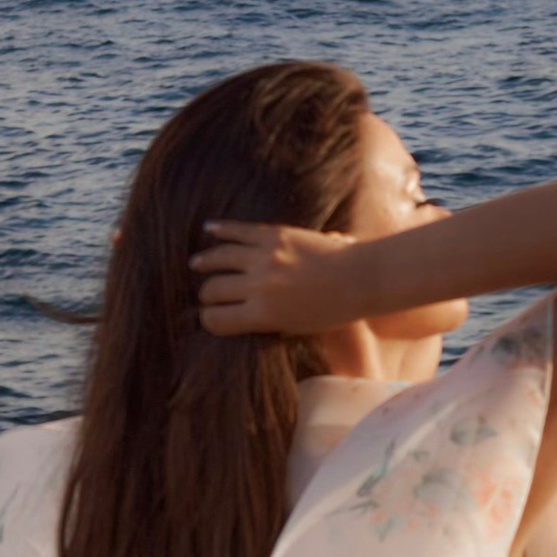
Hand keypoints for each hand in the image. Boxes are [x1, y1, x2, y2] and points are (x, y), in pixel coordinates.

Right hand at [191, 220, 370, 337]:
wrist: (360, 278)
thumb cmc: (332, 310)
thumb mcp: (294, 327)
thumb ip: (263, 321)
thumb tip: (237, 315)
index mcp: (262, 315)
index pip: (215, 320)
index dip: (208, 320)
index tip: (210, 318)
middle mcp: (258, 286)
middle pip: (212, 289)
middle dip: (207, 294)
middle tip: (208, 294)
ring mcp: (265, 256)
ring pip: (218, 257)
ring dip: (204, 261)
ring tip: (196, 263)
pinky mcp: (275, 234)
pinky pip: (239, 230)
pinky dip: (220, 229)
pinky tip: (208, 229)